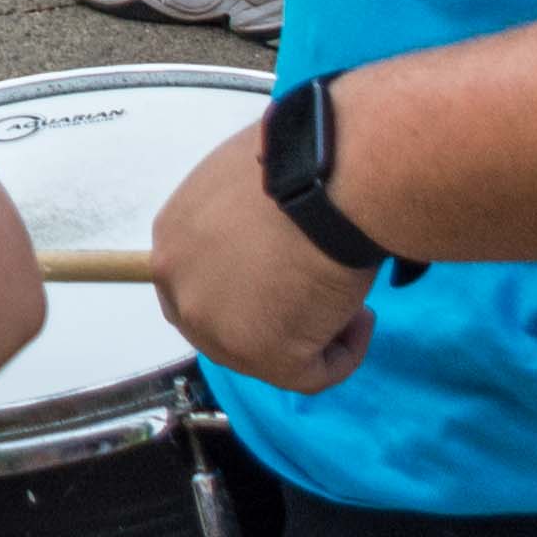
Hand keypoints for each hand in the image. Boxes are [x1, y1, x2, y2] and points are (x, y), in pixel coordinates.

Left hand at [146, 120, 372, 394]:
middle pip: (223, 325)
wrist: (328, 177)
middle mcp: (180, 287)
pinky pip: (312, 374)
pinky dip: (345, 352)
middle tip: (316, 295)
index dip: (244, 288)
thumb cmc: (300, 162)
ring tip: (348, 297)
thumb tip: (265, 233)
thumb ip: (238, 220)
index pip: (197, 281)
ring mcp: (217, 328)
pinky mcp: (265, 358)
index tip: (287, 274)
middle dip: (272, 317)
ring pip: (268, 353)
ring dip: (312, 331)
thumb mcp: (245, 182)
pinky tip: (363, 317)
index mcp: (173, 238)